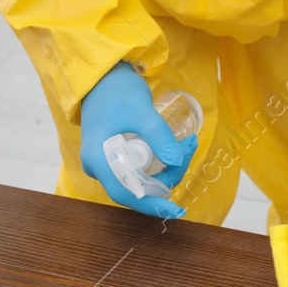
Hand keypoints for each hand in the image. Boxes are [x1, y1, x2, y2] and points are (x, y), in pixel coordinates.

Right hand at [80, 62, 196, 218]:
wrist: (101, 76)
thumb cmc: (117, 91)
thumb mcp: (141, 111)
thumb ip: (158, 135)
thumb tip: (178, 161)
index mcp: (99, 160)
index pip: (126, 194)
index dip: (152, 205)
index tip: (176, 209)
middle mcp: (99, 167)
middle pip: (137, 187)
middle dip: (168, 175)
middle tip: (188, 148)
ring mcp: (105, 162)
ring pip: (140, 178)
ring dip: (166, 167)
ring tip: (186, 144)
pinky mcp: (113, 156)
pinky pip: (138, 168)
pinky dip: (158, 162)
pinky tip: (174, 148)